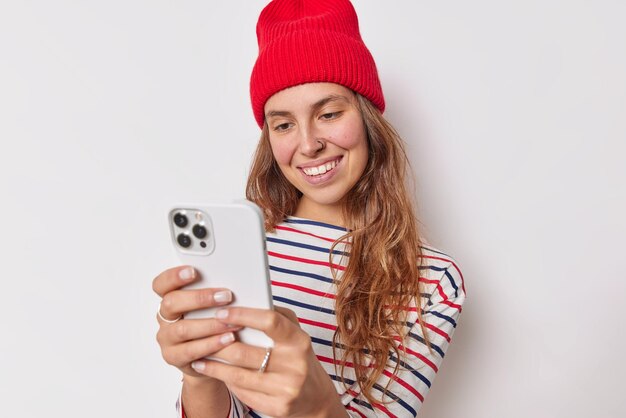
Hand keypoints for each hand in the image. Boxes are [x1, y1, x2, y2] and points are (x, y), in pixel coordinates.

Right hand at [152, 266, 240, 379]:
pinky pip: (191, 351)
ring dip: (210, 324)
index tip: (193, 271)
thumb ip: (212, 293)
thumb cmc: (210, 324)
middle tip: (225, 296)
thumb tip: (236, 280)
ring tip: (232, 322)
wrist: (208, 358)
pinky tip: (228, 339)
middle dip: (199, 298)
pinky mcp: (174, 357)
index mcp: (170, 300)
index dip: (174, 276)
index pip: (162, 285)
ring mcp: (167, 339)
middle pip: (171, 303)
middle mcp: (165, 318)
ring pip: (182, 329)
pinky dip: (211, 344)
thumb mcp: (210, 306)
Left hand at [190, 306, 346, 417]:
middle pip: (245, 352)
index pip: (270, 322)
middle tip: (201, 334)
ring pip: (239, 375)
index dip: (243, 315)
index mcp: (299, 340)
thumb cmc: (298, 357)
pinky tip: (214, 372)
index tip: (221, 312)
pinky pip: (243, 392)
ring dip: (214, 365)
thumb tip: (247, 301)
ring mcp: (286, 388)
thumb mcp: (294, 332)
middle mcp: (295, 365)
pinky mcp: (278, 407)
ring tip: (199, 356)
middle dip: (218, 343)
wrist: (314, 396)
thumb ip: (276, 315)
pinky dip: (225, 381)